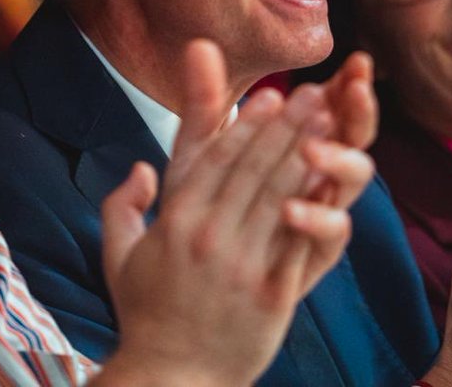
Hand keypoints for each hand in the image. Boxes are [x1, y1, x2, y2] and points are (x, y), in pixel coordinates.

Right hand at [95, 40, 373, 385]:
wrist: (172, 378)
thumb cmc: (145, 314)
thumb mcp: (118, 256)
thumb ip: (121, 206)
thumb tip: (140, 167)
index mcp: (175, 223)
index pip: (216, 160)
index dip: (245, 124)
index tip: (269, 94)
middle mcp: (210, 239)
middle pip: (254, 170)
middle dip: (286, 127)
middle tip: (312, 93)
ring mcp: (244, 267)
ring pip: (280, 198)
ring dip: (306, 155)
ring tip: (331, 123)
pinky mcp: (273, 296)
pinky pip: (299, 243)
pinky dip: (317, 209)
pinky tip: (333, 181)